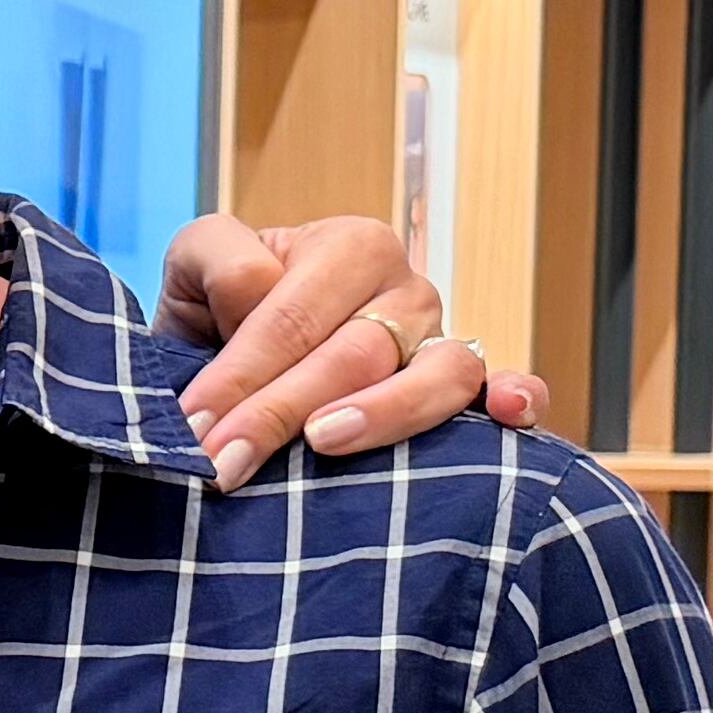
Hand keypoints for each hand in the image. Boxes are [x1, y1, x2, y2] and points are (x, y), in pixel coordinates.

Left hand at [162, 214, 548, 492]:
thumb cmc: (219, 317)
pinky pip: (506, 388)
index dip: (238, 375)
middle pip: (356, 353)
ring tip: (324, 442)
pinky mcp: (467, 391)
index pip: (294, 316)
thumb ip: (216, 257)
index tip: (195, 429)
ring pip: (438, 374)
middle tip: (224, 464)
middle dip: (281, 412)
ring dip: (383, 412)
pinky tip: (509, 414)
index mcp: (348, 248)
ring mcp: (442, 343)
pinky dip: (518, 397)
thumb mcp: (197, 266)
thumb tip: (257, 291)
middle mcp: (406, 291)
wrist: (237, 361)